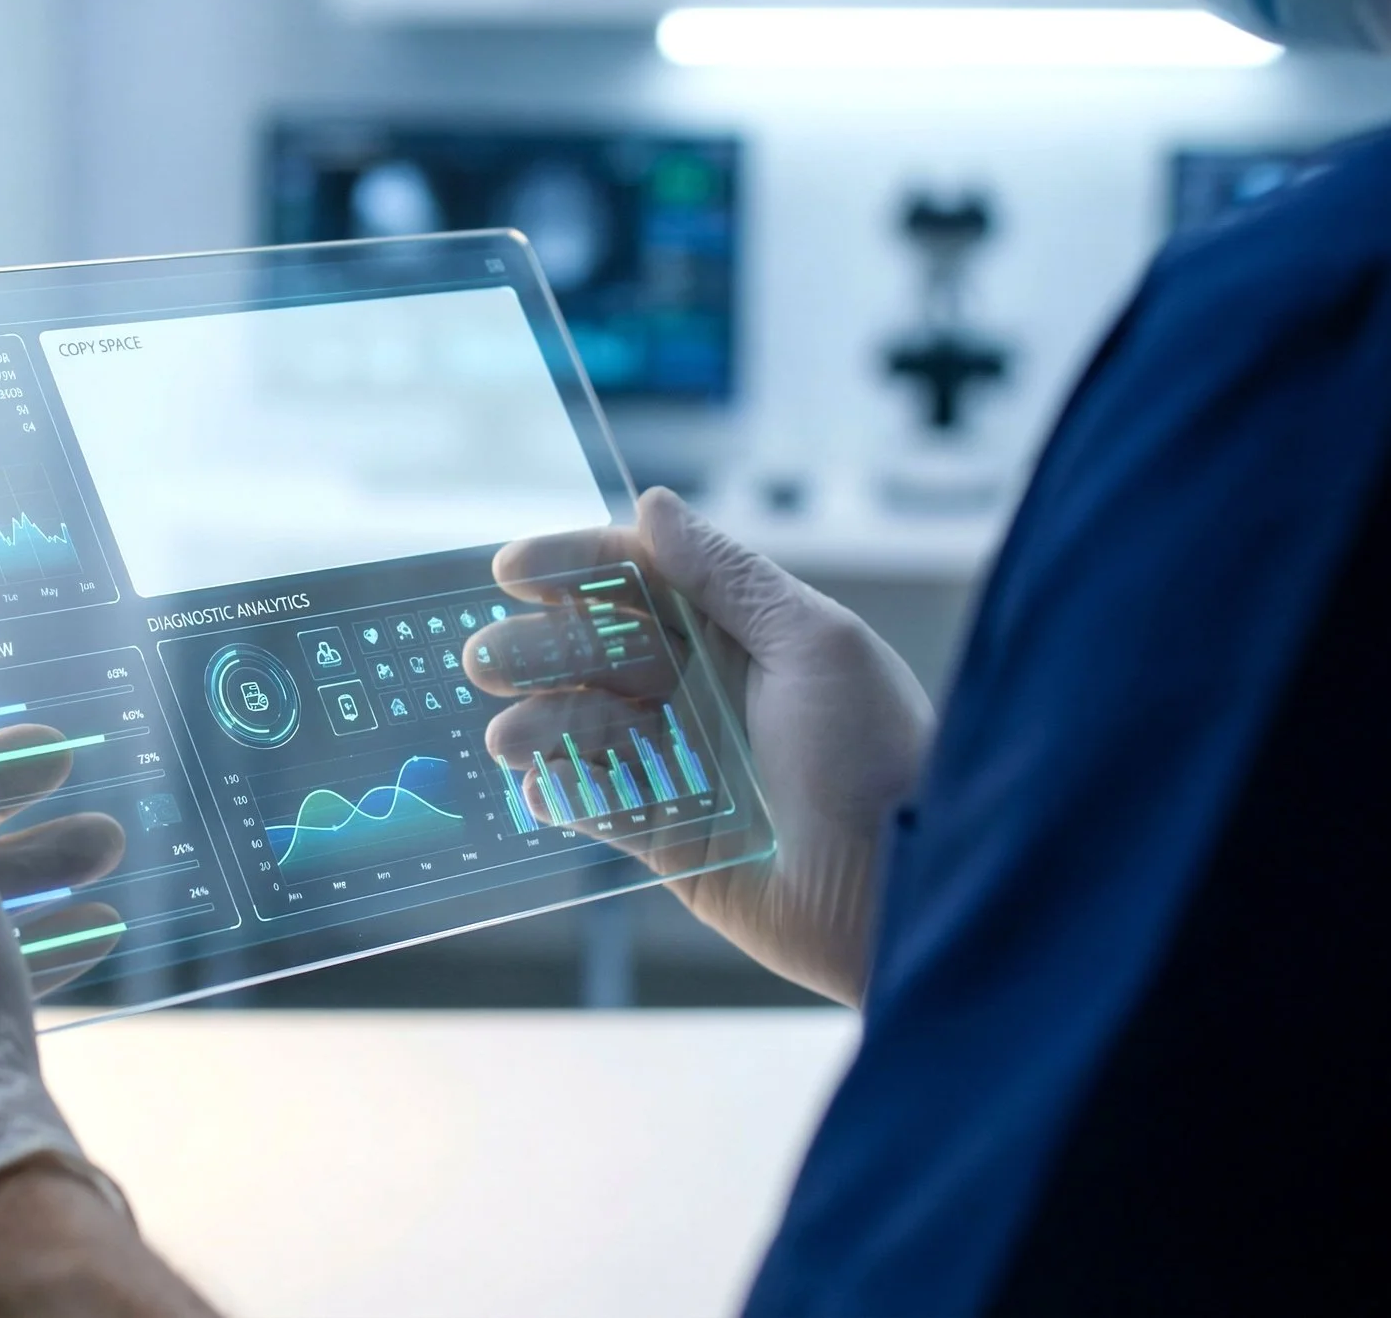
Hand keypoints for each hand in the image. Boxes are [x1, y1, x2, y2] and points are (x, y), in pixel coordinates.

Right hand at [465, 488, 932, 1005]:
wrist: (904, 886)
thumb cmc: (879, 752)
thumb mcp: (816, 644)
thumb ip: (728, 577)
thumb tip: (650, 504)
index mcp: (738, 633)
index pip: (639, 581)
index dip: (575, 568)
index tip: (512, 570)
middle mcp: (701, 690)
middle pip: (596, 653)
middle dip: (539, 650)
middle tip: (486, 659)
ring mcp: (679, 762)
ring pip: (584, 727)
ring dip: (540, 725)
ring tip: (509, 737)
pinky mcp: (666, 837)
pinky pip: (596, 805)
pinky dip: (563, 792)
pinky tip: (544, 787)